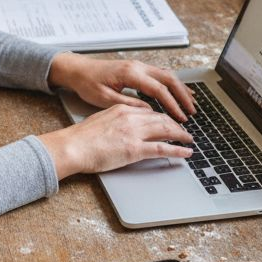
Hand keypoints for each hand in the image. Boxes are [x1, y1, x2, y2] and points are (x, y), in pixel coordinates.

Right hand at [37, 104, 193, 178]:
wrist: (72, 146)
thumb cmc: (80, 138)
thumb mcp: (101, 121)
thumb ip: (116, 121)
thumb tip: (124, 128)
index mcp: (122, 109)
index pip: (149, 111)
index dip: (162, 117)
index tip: (169, 121)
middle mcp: (131, 117)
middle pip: (161, 118)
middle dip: (176, 124)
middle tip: (184, 130)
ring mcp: (134, 133)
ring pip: (166, 130)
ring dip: (181, 135)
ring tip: (189, 139)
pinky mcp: (134, 149)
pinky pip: (162, 148)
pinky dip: (178, 150)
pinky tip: (186, 152)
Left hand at [47, 52, 195, 121]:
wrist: (77, 69)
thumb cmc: (87, 83)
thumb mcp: (105, 98)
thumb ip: (128, 104)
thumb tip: (149, 112)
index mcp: (131, 74)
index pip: (159, 89)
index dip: (172, 105)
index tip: (180, 118)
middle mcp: (138, 67)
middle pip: (169, 79)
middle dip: (182, 96)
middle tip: (192, 111)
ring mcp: (138, 65)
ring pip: (167, 74)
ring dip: (180, 89)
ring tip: (191, 103)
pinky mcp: (137, 68)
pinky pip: (160, 74)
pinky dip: (171, 83)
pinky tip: (178, 91)